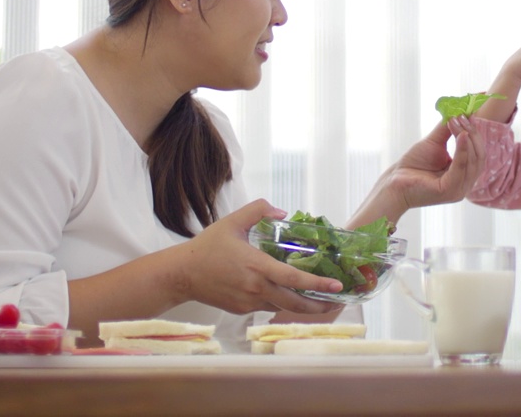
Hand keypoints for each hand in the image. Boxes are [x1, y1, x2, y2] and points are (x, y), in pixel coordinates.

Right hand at [173, 200, 344, 315]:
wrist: (183, 274)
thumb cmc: (208, 247)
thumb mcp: (233, 221)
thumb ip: (259, 210)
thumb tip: (282, 212)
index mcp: (257, 266)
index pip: (294, 279)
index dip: (317, 284)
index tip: (336, 286)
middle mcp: (256, 288)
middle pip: (295, 303)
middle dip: (319, 306)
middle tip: (338, 302)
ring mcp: (249, 302)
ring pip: (283, 308)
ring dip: (303, 308)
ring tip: (321, 304)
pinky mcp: (242, 310)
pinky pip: (267, 307)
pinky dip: (281, 303)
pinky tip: (289, 297)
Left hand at [382, 117, 483, 211]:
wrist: (395, 181)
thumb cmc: (414, 164)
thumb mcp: (435, 143)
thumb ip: (448, 130)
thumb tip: (461, 112)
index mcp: (464, 174)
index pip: (479, 153)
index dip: (475, 133)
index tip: (469, 114)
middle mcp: (465, 184)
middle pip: (480, 156)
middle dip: (473, 134)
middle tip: (463, 117)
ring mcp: (458, 189)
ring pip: (473, 161)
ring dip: (467, 138)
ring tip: (458, 122)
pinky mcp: (449, 190)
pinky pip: (461, 168)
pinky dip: (463, 150)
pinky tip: (460, 135)